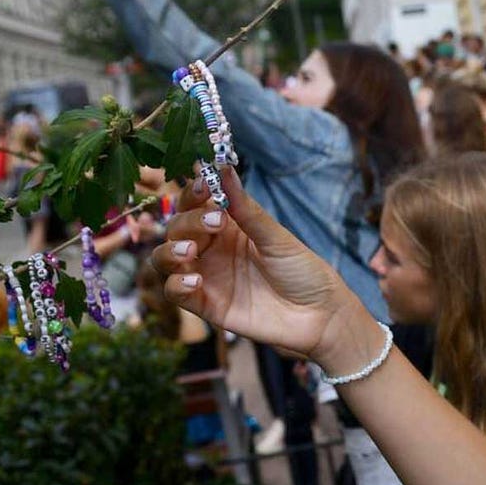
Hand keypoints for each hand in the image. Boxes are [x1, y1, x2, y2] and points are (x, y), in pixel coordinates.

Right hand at [151, 166, 356, 363]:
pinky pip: (175, 293)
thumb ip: (246, 210)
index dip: (192, 193)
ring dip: (170, 252)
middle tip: (215, 224)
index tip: (203, 185)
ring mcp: (207, 277)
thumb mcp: (277, 238)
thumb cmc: (303, 272)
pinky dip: (176, 285)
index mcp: (228, 227)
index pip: (194, 204)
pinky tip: (195, 282)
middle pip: (177, 228)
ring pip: (165, 259)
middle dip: (189, 222)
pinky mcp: (206, 305)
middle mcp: (212, 249)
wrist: (320, 316)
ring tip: (190, 252)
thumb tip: (225, 169)